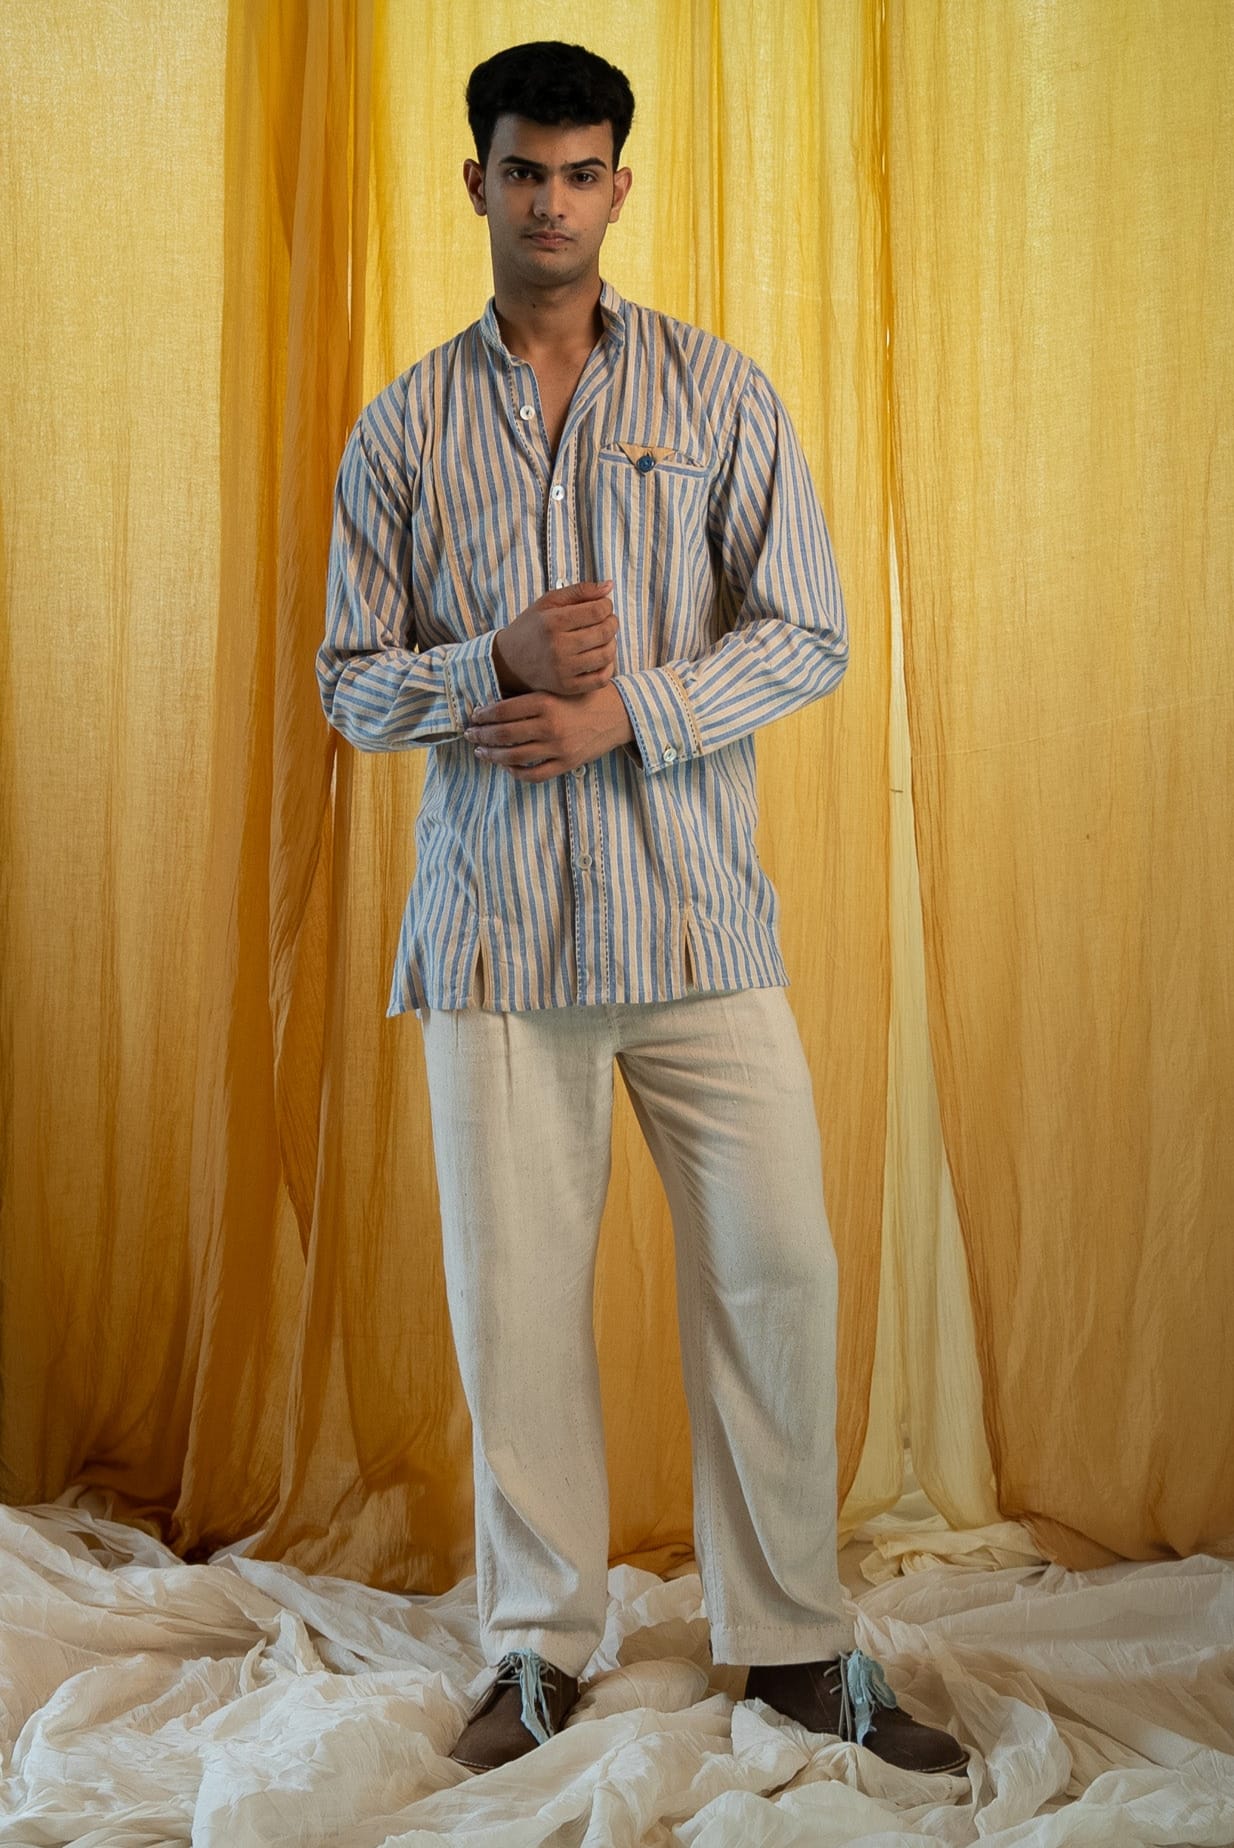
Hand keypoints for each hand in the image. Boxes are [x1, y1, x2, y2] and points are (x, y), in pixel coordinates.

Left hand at [466, 684, 634, 781]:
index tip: (474, 716)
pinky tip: (507, 767)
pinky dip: (516, 773)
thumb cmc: (585, 697)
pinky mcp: (567, 763)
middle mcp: (550, 726)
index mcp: (546, 702)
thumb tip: (493, 704)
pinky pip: (534, 775)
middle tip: (470, 735)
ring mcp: (558, 747)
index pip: (502, 710)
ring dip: (492, 756)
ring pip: (514, 757)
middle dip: (481, 736)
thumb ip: (529, 696)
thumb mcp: (557, 688)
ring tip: (481, 753)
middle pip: (504, 735)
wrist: (619, 714)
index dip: (483, 715)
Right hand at [491, 580, 617, 697]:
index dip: (606, 605)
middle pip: (604, 632)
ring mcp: (562, 670)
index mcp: (552, 622)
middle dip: (612, 622)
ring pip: (606, 655)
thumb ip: (579, 591)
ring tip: (604, 637)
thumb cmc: (533, 627)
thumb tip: (609, 586)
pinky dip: (608, 666)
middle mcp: (557, 647)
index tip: (602, 606)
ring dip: (612, 643)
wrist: (509, 662)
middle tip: (607, 620)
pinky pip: (601, 678)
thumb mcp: (549, 602)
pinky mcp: (567, 687)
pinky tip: (600, 657)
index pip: (597, 611)